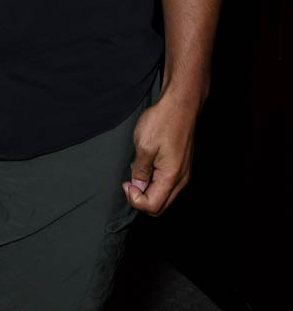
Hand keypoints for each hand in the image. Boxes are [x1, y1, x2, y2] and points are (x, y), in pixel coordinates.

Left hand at [122, 92, 197, 215]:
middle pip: (159, 206)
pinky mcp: (182, 165)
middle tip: (129, 181)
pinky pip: (167, 183)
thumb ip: (140, 171)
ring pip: (164, 196)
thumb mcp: (144, 145)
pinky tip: (146, 165)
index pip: (153, 207)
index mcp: (171, 177)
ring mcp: (183, 173)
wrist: (181, 104)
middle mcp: (181, 179)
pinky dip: (154, 181)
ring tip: (136, 170)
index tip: (126, 183)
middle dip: (141, 199)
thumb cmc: (163, 121)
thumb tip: (137, 188)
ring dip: (147, 190)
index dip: (135, 199)